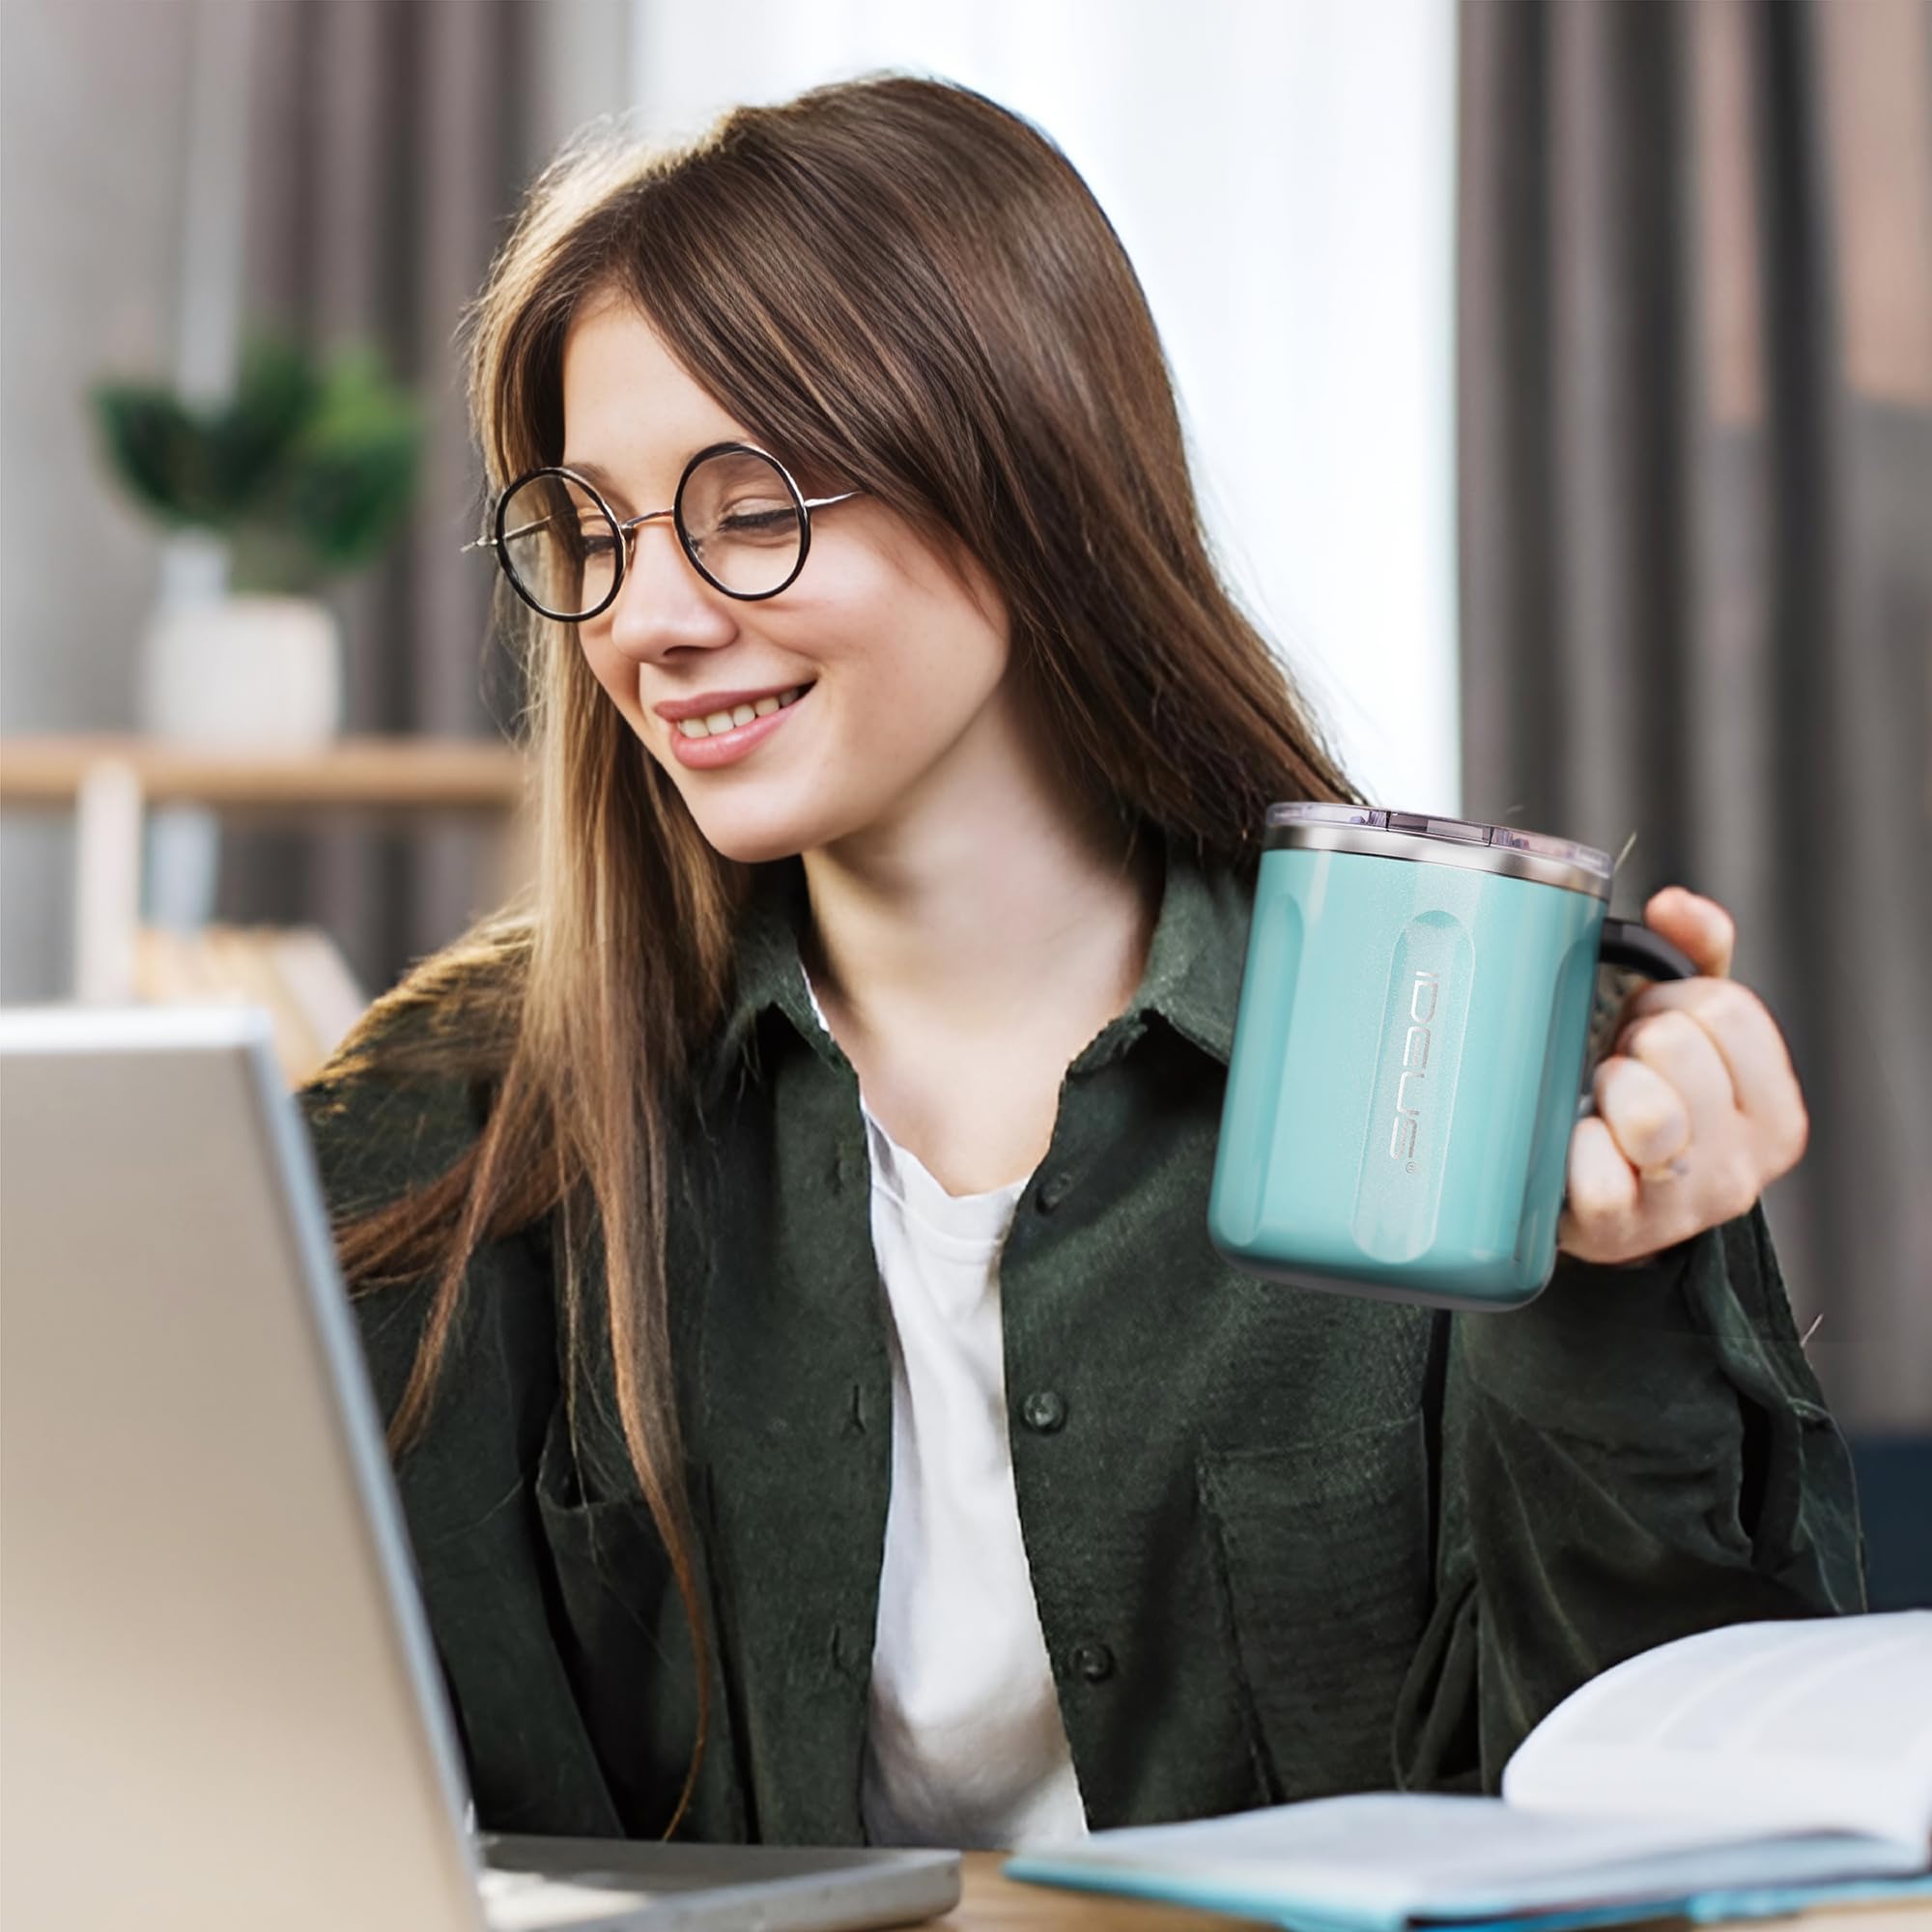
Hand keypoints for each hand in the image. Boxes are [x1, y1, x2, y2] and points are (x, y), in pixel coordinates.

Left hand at [1556, 886, 1809, 1266]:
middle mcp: (1741, 1166)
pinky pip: (1597, 1175)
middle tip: (1619, 1067)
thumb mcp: (1686, 1031)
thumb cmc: (1645, 1103)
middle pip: (1679, 1046)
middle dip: (1634, 1041)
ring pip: (1648, 1110)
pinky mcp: (1617, 1233)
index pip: (1727, 1009)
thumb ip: (1697, 957)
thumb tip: (1677, 905)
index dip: (1671, 1001)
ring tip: (1598, 1103)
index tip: (1651, 1026)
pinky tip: (1572, 1147)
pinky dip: (1574, 1150)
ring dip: (1608, 1087)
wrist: (1598, 1208)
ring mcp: (1682, 1205)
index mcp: (1773, 1114)